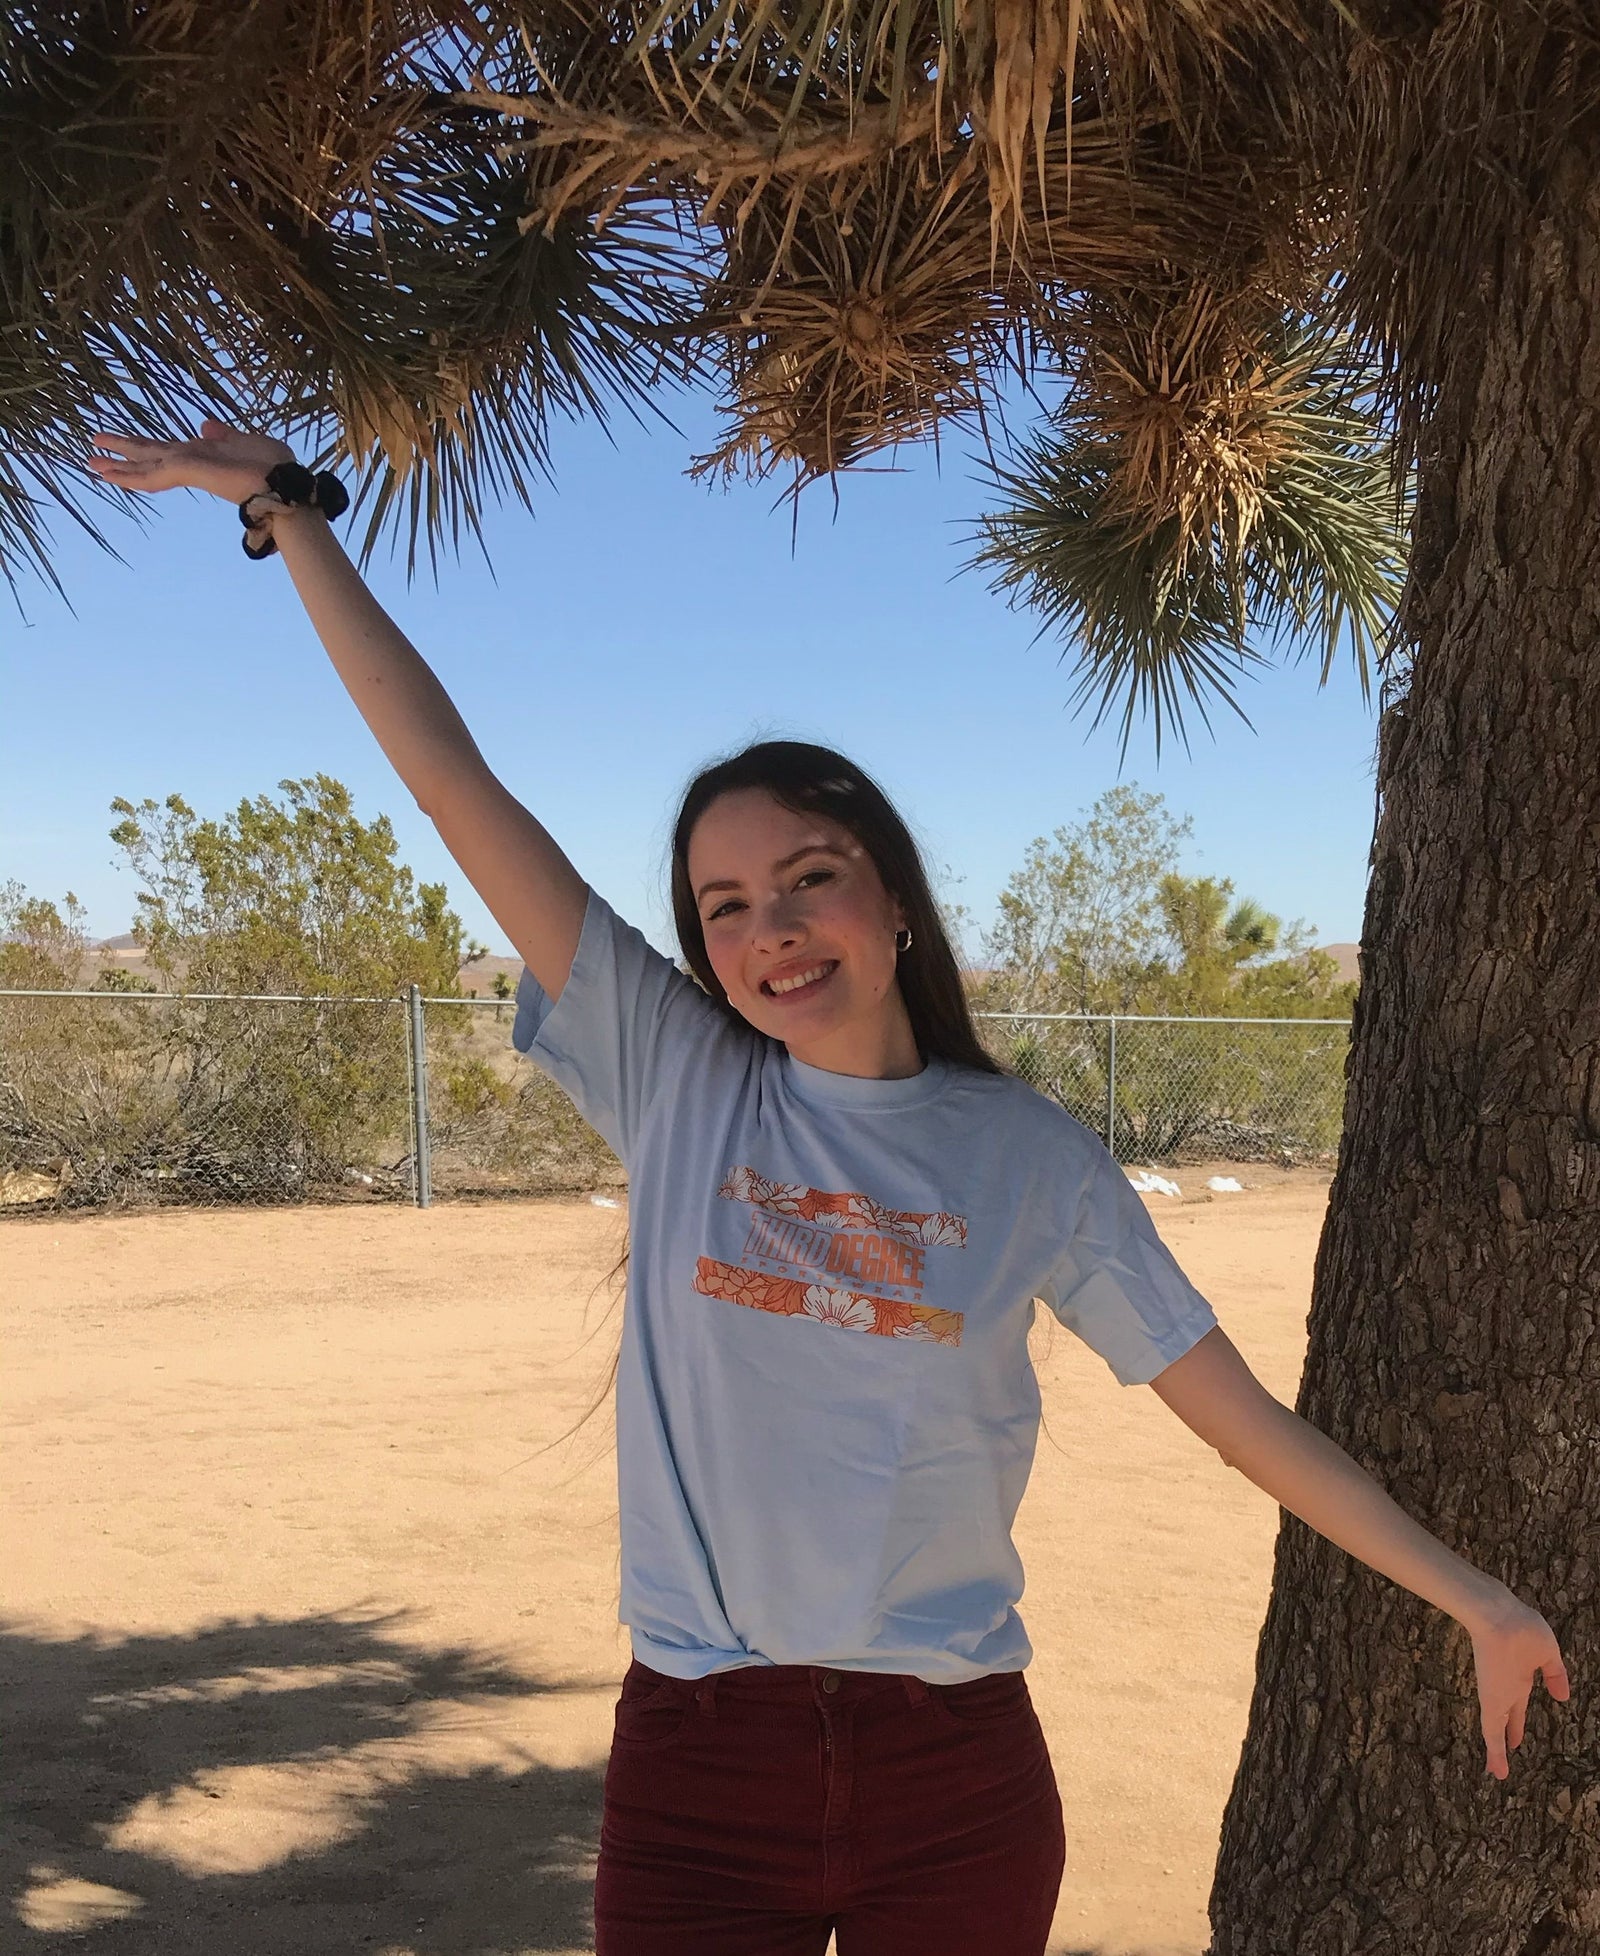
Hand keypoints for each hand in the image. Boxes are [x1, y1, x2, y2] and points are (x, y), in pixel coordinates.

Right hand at [87, 417, 296, 505]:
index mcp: (202, 454)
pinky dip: (129, 475)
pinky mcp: (188, 472)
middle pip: (148, 457)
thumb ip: (224, 434)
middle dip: (121, 455)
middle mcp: (191, 462)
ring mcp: (188, 469)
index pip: (165, 451)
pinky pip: (153, 475)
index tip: (127, 444)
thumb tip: (204, 425)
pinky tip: (109, 474)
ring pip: (144, 467)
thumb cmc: (276, 466)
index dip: (143, 448)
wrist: (286, 485)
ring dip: (117, 466)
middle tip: (92, 455)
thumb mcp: (246, 440)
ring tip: (90, 463)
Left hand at [1465, 1591, 1570, 1778]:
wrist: (1498, 1617)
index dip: (1519, 1719)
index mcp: (1520, 1676)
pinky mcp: (1490, 1702)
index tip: (1517, 1734)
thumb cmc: (1523, 1627)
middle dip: (1508, 1733)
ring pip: (1496, 1729)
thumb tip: (1563, 1697)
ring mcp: (1497, 1696)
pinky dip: (1496, 1752)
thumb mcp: (1548, 1653)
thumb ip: (1555, 1674)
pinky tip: (1497, 1770)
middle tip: (1509, 1748)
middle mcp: (1506, 1688)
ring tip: (1497, 1770)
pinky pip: (1493, 1731)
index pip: (1519, 1702)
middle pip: (1506, 1716)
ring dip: (1497, 1752)